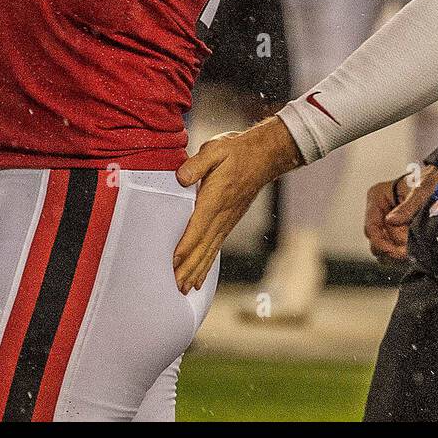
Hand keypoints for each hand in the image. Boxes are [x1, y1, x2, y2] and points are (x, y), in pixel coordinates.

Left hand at [174, 117, 302, 292]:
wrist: (264, 156)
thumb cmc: (236, 151)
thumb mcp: (215, 149)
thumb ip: (196, 164)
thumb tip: (181, 178)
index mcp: (216, 198)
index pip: (198, 226)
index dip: (185, 245)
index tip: (173, 262)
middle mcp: (222, 215)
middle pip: (203, 246)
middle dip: (189, 267)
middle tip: (174, 286)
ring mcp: (227, 221)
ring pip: (210, 251)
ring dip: (196, 270)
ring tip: (184, 288)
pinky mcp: (229, 222)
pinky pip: (216, 247)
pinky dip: (207, 263)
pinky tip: (199, 275)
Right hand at [364, 163, 437, 264]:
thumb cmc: (432, 181)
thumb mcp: (422, 191)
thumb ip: (407, 207)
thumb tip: (390, 220)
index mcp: (377, 197)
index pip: (370, 228)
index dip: (381, 243)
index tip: (396, 252)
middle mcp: (379, 211)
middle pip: (377, 241)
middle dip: (394, 247)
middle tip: (410, 249)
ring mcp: (387, 222)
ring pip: (385, 248)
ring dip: (400, 250)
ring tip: (416, 245)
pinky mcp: (396, 231)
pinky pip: (394, 249)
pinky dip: (404, 251)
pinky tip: (416, 246)